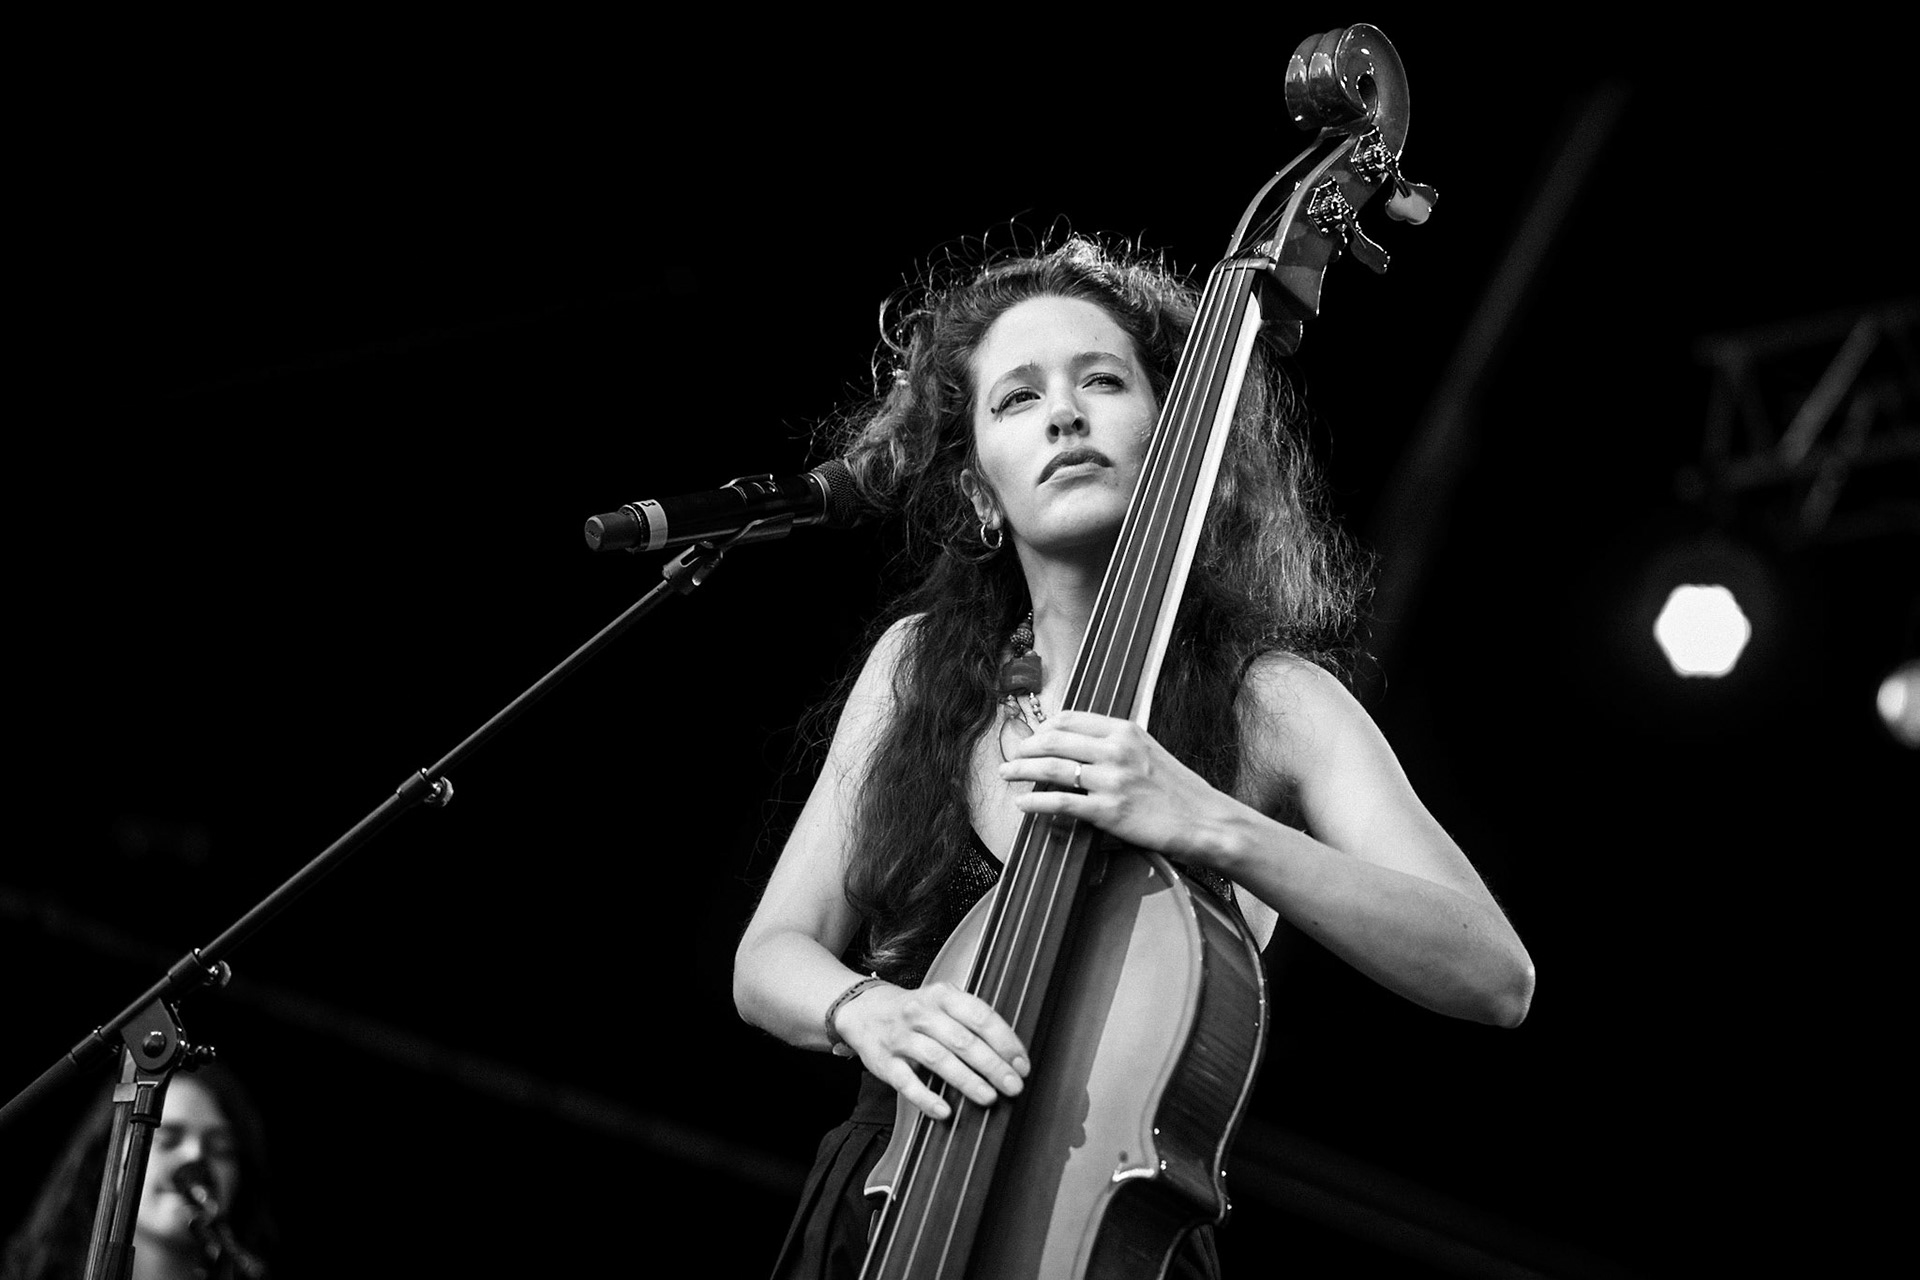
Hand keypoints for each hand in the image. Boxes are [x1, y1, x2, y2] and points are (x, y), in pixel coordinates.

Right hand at [835, 980, 1029, 1120]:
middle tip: (1014, 1086)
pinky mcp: (884, 1062)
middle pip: (962, 1040)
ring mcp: (901, 1037)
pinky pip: (906, 1082)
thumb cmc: (916, 1011)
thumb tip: (1010, 1054)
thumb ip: (972, 1020)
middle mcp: (921, 1013)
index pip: (980, 1016)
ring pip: (938, 1059)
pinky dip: (926, 1098)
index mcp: (942, 996)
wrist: (863, 1009)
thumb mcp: (943, 1002)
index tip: (1022, 1063)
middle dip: (993, 1065)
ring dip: (967, 1080)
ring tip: (989, 1097)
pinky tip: (945, 1111)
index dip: (1005, 1041)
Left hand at [997, 709, 1238, 863]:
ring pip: (1052, 768)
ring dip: (1022, 770)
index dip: (1044, 728)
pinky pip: (1061, 802)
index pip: (1070, 719)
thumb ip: (1117, 745)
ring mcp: (1110, 780)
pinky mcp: (1108, 810)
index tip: (1034, 737)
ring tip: (1007, 774)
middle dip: (1027, 747)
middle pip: (1054, 740)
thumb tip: (1083, 747)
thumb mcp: (1149, 751)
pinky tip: (1023, 803)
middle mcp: (1115, 749)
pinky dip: (1036, 802)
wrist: (1205, 820)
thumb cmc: (1178, 790)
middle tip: (1014, 756)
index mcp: (1124, 730)